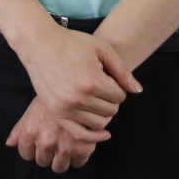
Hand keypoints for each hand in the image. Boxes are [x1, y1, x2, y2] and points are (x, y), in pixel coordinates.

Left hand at [6, 96, 105, 171]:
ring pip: (59, 167)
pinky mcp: (83, 148)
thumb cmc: (54, 94)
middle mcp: (45, 141)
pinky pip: (78, 164)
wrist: (80, 85)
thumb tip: (10, 143)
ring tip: (67, 145)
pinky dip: (79, 156)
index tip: (41, 142)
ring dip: (62, 158)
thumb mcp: (33, 108)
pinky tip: (80, 144)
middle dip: (48, 153)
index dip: (34, 149)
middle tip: (56, 141)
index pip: (26, 154)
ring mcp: (64, 146)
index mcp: (30, 132)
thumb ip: (20, 128)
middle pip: (43, 161)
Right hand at [17, 25, 139, 130]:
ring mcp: (66, 107)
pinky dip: (93, 136)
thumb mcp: (102, 48)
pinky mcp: (56, 112)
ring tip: (98, 100)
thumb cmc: (72, 42)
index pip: (120, 96)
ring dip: (104, 114)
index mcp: (93, 81)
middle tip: (104, 89)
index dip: (119, 88)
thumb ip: (122, 70)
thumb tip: (138, 91)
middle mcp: (80, 98)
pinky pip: (80, 134)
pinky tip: (103, 133)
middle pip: (111, 110)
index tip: (110, 79)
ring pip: (99, 123)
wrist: (40, 44)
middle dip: (112, 100)